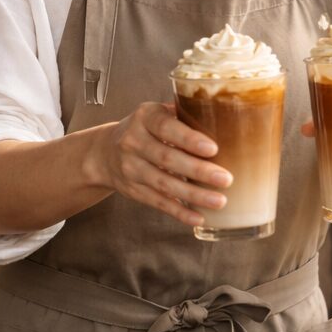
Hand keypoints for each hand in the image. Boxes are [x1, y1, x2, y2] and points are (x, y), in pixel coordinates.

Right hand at [88, 101, 231, 226]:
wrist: (105, 152)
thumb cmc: (147, 129)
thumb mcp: (158, 114)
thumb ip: (184, 114)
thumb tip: (226, 115)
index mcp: (145, 117)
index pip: (166, 127)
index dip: (189, 139)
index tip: (213, 148)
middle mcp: (133, 141)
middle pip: (167, 158)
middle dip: (198, 170)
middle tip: (226, 179)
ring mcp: (131, 168)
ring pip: (163, 184)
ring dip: (193, 195)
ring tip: (219, 201)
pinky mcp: (133, 190)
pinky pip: (157, 202)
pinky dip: (179, 212)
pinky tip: (198, 217)